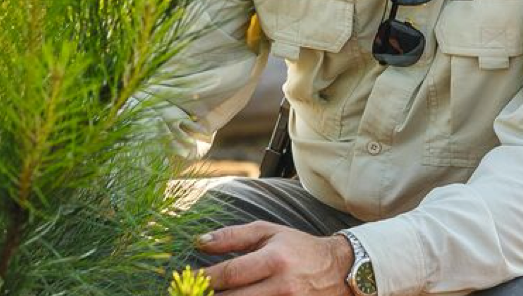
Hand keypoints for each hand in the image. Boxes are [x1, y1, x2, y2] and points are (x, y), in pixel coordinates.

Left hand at [196, 222, 353, 294]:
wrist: (338, 271)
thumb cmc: (297, 248)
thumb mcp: (269, 233)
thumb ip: (233, 236)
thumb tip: (198, 242)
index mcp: (275, 259)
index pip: (231, 273)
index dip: (204, 279)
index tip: (184, 280)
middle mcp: (282, 286)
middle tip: (190, 294)